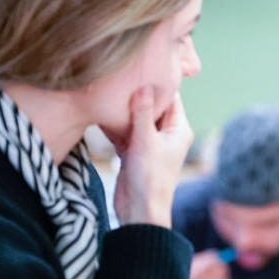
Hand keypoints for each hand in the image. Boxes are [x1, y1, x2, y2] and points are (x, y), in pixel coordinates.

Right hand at [107, 87, 192, 227]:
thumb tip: (145, 84)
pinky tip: (99, 112)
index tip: (143, 65)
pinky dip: (113, 125)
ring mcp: (149, 143)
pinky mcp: (133, 152)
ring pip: (135, 119)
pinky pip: (123, 132)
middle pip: (151, 106)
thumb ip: (143, 113)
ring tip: (106, 91)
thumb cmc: (150, 180)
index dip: (158, 82)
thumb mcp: (146, 141)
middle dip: (136, 94)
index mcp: (179, 130)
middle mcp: (166, 135)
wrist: (139, 212)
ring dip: (122, 110)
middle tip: (119, 76)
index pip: (171, 98)